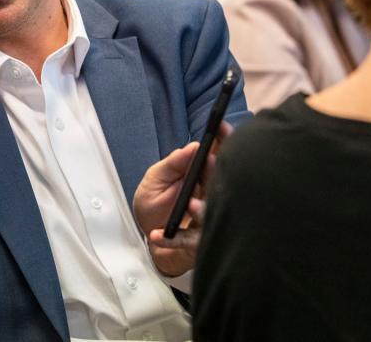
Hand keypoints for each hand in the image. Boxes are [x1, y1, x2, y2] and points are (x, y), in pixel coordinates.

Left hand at [132, 122, 231, 276]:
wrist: (147, 237)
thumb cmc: (154, 204)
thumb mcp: (155, 178)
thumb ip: (172, 164)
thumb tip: (194, 147)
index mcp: (202, 177)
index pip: (219, 156)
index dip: (224, 140)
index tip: (222, 126)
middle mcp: (211, 197)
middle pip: (223, 182)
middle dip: (218, 170)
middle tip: (210, 160)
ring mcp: (207, 221)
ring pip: (214, 213)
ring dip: (202, 208)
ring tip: (190, 203)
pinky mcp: (198, 244)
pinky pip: (190, 242)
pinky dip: (172, 239)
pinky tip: (157, 236)